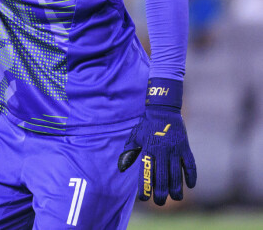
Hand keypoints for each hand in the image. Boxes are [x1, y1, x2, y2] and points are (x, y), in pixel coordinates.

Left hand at [118, 78, 196, 205]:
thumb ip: (130, 151)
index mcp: (148, 148)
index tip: (144, 198)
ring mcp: (174, 149)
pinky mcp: (185, 147)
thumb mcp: (136, 136)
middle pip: (162, 177)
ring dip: (176, 189)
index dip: (145, 187)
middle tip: (159, 202)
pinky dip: (191, 176)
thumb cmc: (146, 125)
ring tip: (175, 198)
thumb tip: (122, 167)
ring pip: (177, 174)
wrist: (163, 110)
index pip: (146, 172)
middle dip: (160, 193)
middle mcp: (161, 150)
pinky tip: (190, 186)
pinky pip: (190, 165)